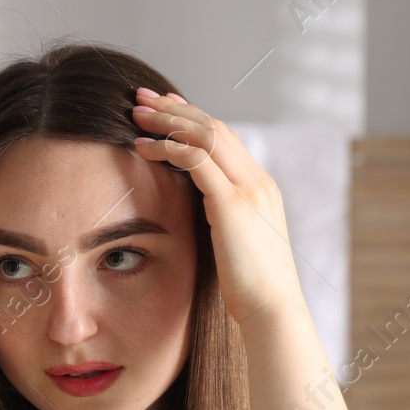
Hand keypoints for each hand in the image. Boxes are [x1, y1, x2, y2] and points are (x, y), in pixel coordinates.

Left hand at [129, 89, 304, 323]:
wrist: (273, 312)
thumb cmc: (251, 291)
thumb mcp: (237, 247)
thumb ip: (222, 223)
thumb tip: (197, 217)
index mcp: (262, 189)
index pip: (227, 139)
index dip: (194, 119)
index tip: (168, 108)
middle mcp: (258, 182)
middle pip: (215, 126)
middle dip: (177, 108)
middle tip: (144, 97)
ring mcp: (248, 190)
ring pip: (205, 134)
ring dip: (167, 120)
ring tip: (136, 113)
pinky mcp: (233, 204)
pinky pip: (196, 160)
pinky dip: (168, 147)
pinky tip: (143, 147)